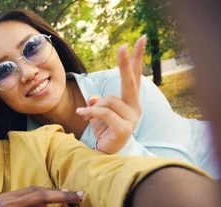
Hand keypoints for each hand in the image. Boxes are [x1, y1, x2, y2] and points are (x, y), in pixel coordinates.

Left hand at [76, 35, 146, 153]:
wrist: (107, 154)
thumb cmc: (104, 131)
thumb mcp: (98, 113)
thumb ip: (99, 101)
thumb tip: (95, 98)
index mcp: (131, 100)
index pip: (135, 76)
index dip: (136, 58)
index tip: (139, 39)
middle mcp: (135, 107)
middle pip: (129, 81)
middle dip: (125, 63)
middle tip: (122, 46)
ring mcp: (132, 119)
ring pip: (109, 100)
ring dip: (94, 107)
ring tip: (88, 114)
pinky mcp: (124, 129)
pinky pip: (104, 113)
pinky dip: (90, 112)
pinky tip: (81, 112)